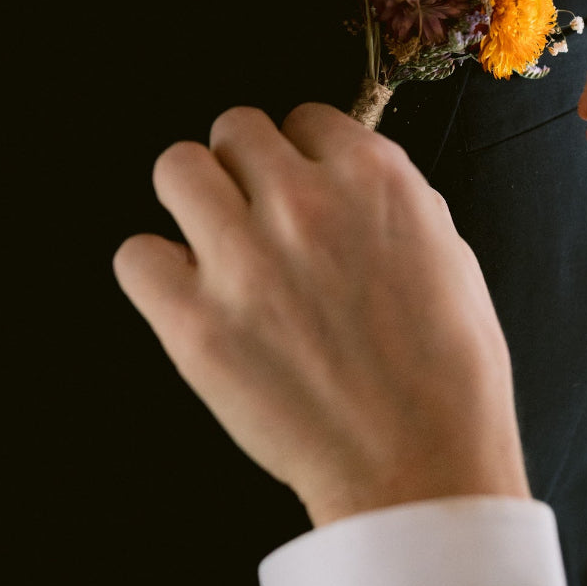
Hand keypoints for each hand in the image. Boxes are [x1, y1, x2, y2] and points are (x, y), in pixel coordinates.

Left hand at [113, 104, 528, 525]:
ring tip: (214, 245)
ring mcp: (243, 260)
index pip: (306, 119)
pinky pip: (135, 256)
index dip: (302, 156)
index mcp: (375, 180)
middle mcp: (304, 203)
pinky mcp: (195, 323)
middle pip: (233, 130)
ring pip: (175, 169)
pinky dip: (156, 272)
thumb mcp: (451, 258)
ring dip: (194, 200)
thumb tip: (346, 179)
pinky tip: (188, 298)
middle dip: (244, 169)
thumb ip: (394, 204)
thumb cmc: (449, 376)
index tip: (302, 190)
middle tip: (255, 216)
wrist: (421, 466)